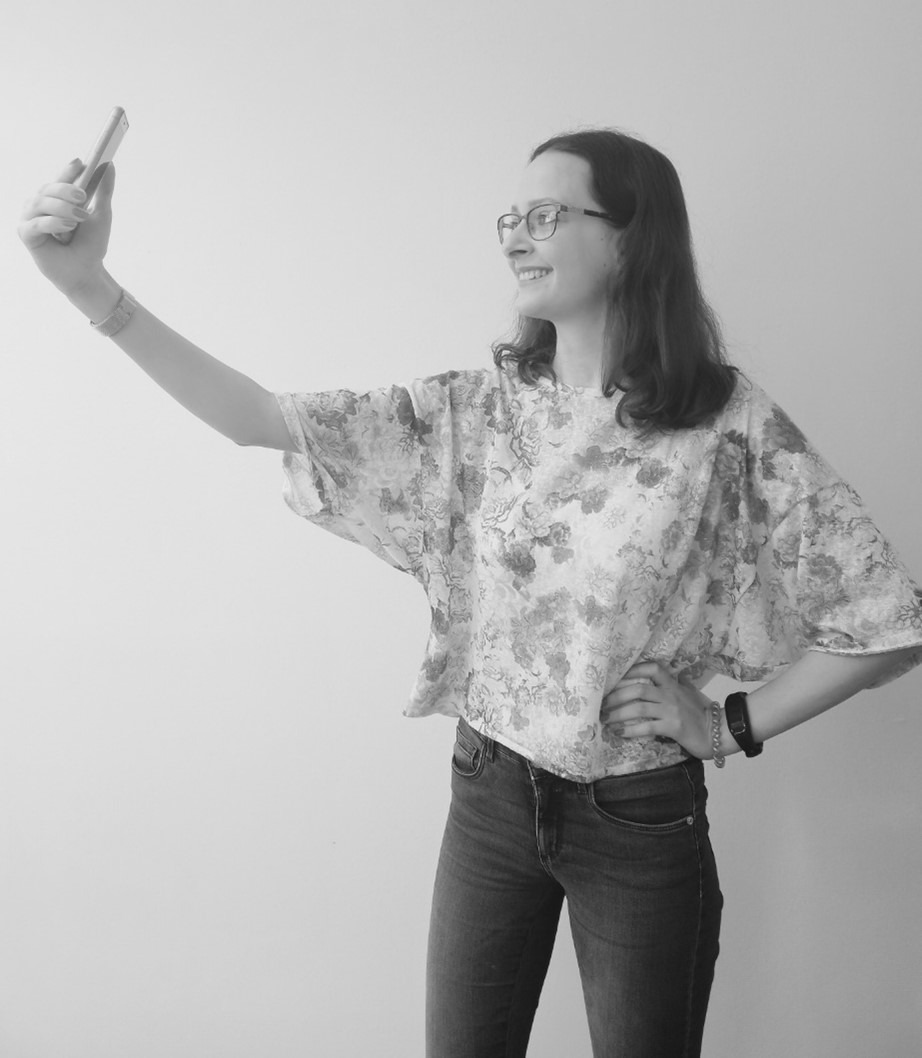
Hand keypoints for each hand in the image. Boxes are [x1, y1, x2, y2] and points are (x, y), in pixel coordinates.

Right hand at [18, 158, 115, 297]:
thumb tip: (110, 165)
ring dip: (62, 208)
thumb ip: (104, 191)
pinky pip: (35, 223)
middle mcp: (41, 204)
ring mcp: (31, 218)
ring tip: (79, 218)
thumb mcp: (101, 215)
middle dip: (66, 190)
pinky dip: (53, 223)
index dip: (68, 170)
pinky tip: (67, 227)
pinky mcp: (26, 234)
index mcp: (57, 197)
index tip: (80, 163)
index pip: (60, 179)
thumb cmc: (91, 244)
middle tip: (83, 197)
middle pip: (47, 188)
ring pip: (40, 203)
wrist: (86, 272)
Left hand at [601, 662, 714, 759]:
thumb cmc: (702, 713)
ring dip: (618, 713)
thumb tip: (668, 672)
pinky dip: (630, 729)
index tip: (614, 678)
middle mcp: (671, 694)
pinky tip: (619, 732)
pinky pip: (647, 727)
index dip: (631, 671)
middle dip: (616, 696)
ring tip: (605, 719)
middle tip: (602, 703)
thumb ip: (677, 682)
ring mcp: (672, 710)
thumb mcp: (690, 692)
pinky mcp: (673, 727)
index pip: (651, 668)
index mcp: (673, 684)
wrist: (719, 732)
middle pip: (638, 689)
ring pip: (639, 707)